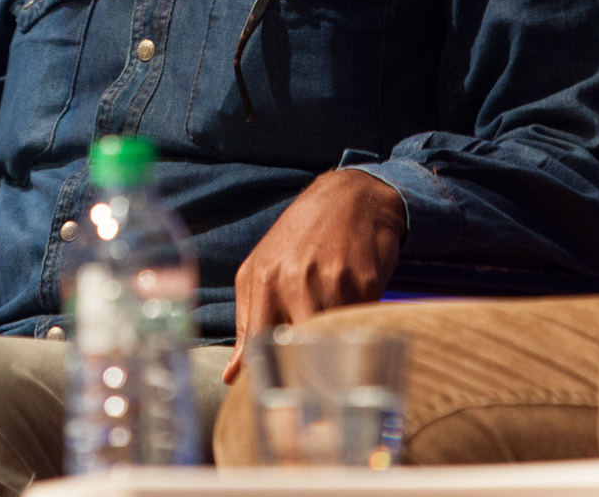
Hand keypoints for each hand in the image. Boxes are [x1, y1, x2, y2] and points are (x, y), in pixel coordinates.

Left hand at [223, 170, 406, 382]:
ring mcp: (333, 282)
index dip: (268, 377)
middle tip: (308, 390)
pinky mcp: (366, 284)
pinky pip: (360, 326)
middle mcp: (296, 282)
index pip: (260, 345)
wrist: (350, 198)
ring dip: (333, 354)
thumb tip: (232, 376)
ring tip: (332, 354)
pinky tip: (354, 320)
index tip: (275, 401)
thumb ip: (244, 322)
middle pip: (299, 351)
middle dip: (303, 374)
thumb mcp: (259, 269)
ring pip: (332, 341)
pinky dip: (356, 331)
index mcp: (264, 282)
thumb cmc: (298, 237)